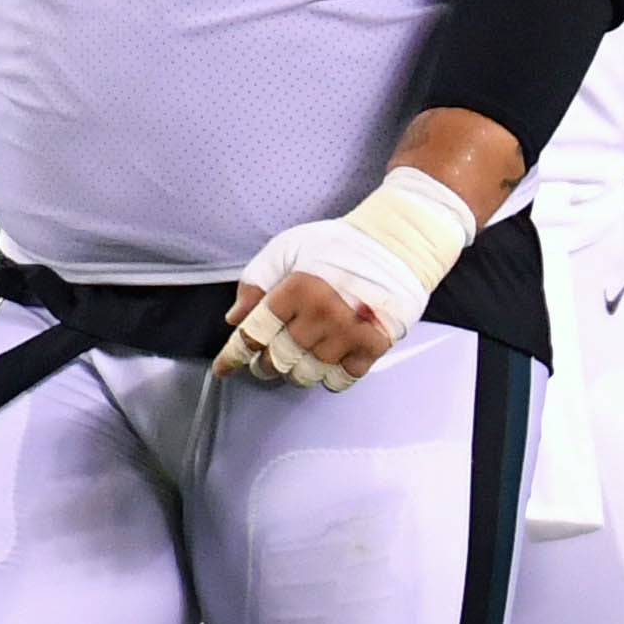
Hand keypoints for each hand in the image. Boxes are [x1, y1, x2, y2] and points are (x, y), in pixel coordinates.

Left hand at [214, 171, 472, 390]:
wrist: (399, 245)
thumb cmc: (340, 245)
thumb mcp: (288, 248)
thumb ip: (257, 281)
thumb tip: (235, 319)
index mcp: (296, 289)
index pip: (253, 334)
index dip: (233, 356)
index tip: (223, 368)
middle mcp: (321, 315)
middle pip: (277, 360)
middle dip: (265, 364)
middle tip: (267, 358)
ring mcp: (349, 333)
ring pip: (307, 373)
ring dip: (296, 371)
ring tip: (299, 358)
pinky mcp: (375, 346)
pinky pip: (341, 379)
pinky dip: (329, 376)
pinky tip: (329, 361)